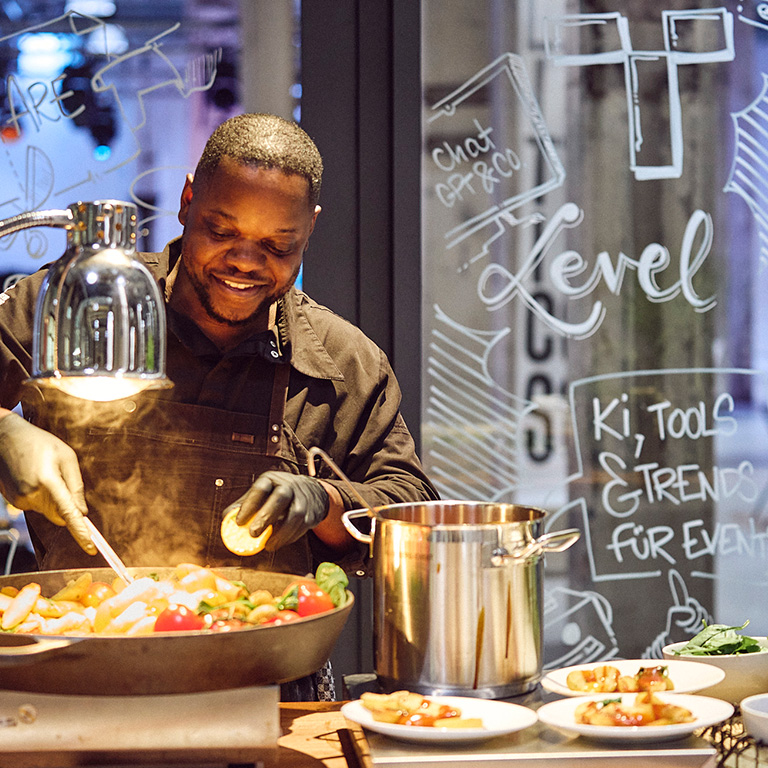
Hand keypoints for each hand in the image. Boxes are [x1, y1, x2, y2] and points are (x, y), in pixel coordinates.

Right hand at [0, 413, 94, 554]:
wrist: (5, 437)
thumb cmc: (40, 443)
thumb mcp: (66, 457)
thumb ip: (76, 486)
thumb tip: (82, 512)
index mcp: (48, 481)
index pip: (68, 513)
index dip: (80, 533)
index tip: (91, 548)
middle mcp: (31, 495)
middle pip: (59, 515)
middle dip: (66, 505)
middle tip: (60, 478)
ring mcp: (19, 500)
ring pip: (47, 510)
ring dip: (51, 497)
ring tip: (42, 471)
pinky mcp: (12, 502)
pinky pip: (35, 505)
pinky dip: (39, 495)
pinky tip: (31, 475)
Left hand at [226, 471, 329, 550]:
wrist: (311, 493)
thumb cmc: (276, 496)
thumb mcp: (260, 495)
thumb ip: (243, 506)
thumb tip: (226, 520)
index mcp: (272, 480)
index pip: (261, 488)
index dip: (250, 504)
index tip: (239, 522)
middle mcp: (289, 486)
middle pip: (280, 497)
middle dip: (267, 516)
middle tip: (253, 533)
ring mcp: (302, 499)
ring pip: (295, 514)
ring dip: (281, 533)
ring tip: (268, 546)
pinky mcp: (311, 513)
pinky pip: (301, 526)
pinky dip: (290, 538)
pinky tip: (279, 543)